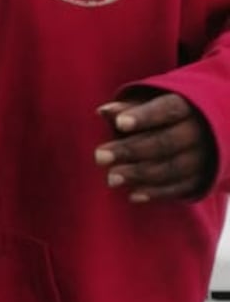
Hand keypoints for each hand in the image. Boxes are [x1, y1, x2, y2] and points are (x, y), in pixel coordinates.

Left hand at [94, 92, 215, 201]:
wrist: (197, 135)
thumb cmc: (160, 117)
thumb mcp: (146, 106)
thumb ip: (126, 110)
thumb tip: (104, 111)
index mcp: (186, 107)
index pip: (167, 110)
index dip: (144, 117)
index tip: (119, 123)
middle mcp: (197, 132)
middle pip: (165, 142)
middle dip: (131, 150)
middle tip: (99, 156)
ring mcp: (201, 158)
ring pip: (171, 168)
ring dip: (139, 174)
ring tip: (111, 178)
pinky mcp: (200, 180)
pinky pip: (179, 189)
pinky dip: (155, 193)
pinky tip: (132, 195)